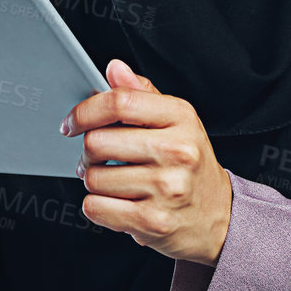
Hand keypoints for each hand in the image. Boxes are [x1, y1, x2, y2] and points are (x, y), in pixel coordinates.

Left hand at [63, 58, 232, 266]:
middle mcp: (177, 151)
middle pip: (98, 141)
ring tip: (112, 181)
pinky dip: (97, 206)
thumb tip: (114, 68)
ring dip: (94, 180)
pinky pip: (96, 208)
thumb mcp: (176, 120)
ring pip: (94, 178)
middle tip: (96, 158)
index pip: (118, 102)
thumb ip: (142, 93)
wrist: (219, 215)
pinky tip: (116, 202)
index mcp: (181, 117)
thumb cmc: (190, 163)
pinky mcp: (153, 222)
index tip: (72, 123)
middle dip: (88, 151)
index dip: (85, 111)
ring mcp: (166, 189)